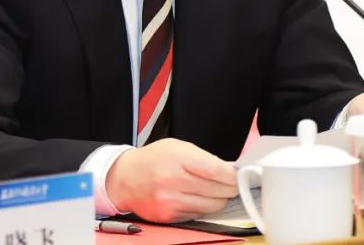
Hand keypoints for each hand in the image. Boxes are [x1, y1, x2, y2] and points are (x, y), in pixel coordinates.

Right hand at [106, 138, 238, 222]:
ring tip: (214, 191)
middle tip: (230, 183)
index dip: (233, 176)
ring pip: (211, 206)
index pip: (215, 171)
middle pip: (217, 191)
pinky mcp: (169, 216)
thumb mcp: (177, 147)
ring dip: (218, 199)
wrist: (124, 178)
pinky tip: (197, 198)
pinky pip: (198, 214)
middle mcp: (172, 181)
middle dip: (229, 188)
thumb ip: (203, 158)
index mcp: (177, 158)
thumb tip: (229, 171)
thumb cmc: (153, 159)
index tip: (239, 176)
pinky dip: (202, 207)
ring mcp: (170, 202)